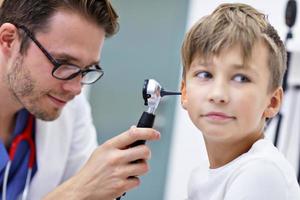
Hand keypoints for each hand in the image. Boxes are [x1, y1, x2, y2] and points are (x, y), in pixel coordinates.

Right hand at [44, 126, 159, 199]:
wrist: (82, 189)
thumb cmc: (93, 169)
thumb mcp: (102, 151)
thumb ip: (119, 142)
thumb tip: (135, 130)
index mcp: (110, 146)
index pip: (133, 134)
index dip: (148, 132)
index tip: (156, 134)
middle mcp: (115, 158)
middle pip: (144, 151)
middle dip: (146, 154)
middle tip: (141, 155)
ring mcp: (118, 173)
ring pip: (144, 167)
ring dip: (140, 168)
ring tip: (130, 169)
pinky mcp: (121, 186)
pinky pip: (138, 181)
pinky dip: (133, 181)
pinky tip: (123, 179)